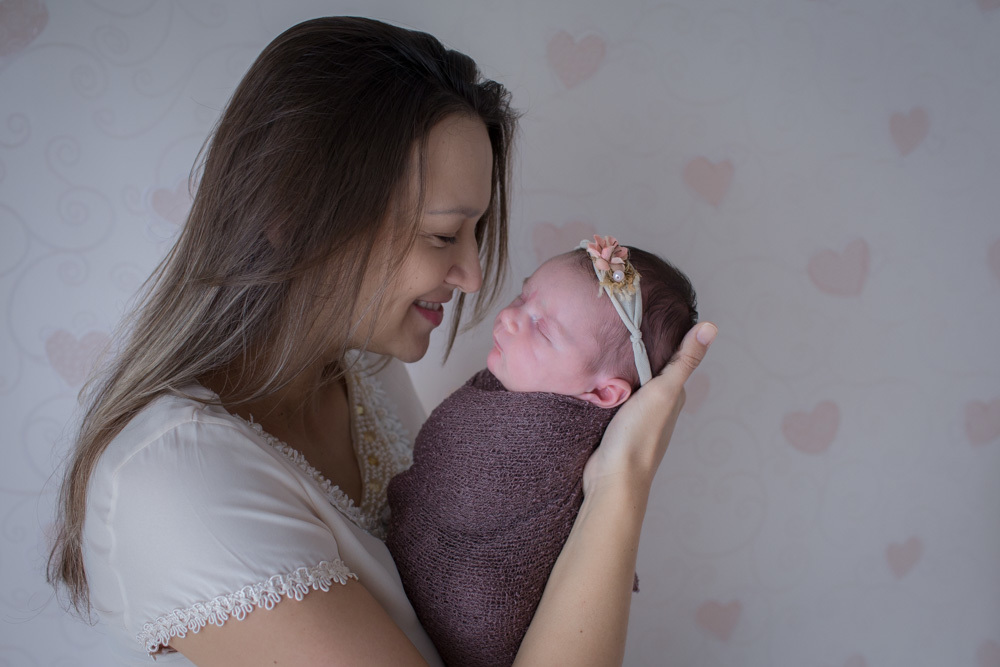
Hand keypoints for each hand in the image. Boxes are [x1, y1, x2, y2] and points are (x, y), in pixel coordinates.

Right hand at [583, 322, 716, 495]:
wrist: (612, 478)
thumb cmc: (639, 435)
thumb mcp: (663, 390)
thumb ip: (684, 360)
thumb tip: (711, 327)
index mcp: (672, 395)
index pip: (670, 358)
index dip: (660, 337)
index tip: (645, 313)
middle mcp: (657, 405)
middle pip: (649, 371)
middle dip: (637, 352)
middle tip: (617, 325)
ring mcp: (636, 417)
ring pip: (629, 385)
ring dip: (619, 370)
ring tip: (603, 346)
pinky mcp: (614, 426)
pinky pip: (613, 399)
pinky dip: (607, 386)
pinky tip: (596, 378)